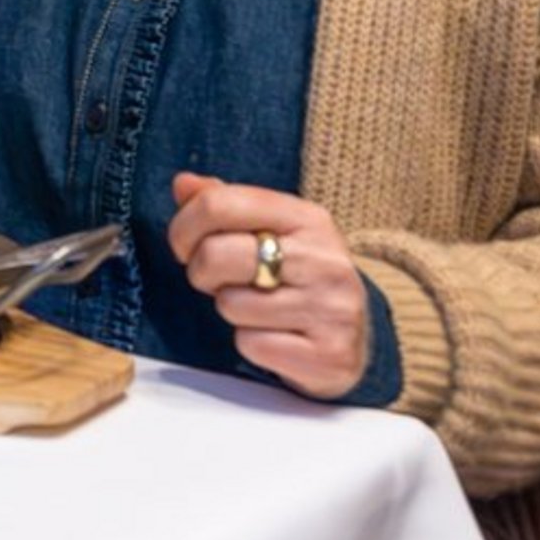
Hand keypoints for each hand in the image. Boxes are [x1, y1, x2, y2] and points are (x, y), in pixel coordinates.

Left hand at [169, 172, 375, 401]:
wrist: (356, 340)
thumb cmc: (298, 278)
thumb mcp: (272, 232)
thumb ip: (226, 205)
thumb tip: (184, 184)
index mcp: (308, 218)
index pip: (218, 203)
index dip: (183, 227)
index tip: (184, 246)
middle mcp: (325, 259)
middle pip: (216, 255)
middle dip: (201, 272)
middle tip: (218, 281)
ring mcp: (331, 309)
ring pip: (231, 305)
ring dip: (231, 310)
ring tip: (257, 308)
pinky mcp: (329, 355)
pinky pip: (251, 345)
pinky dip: (252, 344)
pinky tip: (276, 337)